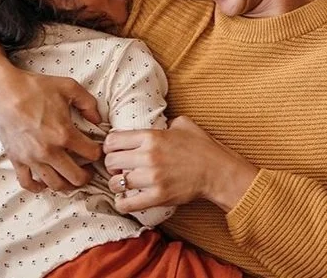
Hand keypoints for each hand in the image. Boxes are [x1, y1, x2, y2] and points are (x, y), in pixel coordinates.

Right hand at [0, 63, 103, 192]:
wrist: (3, 92)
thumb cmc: (35, 88)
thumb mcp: (69, 87)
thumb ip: (88, 102)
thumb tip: (98, 119)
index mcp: (64, 134)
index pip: (91, 154)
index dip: (98, 153)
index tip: (97, 151)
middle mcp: (49, 151)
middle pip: (75, 177)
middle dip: (86, 176)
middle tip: (89, 170)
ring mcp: (32, 158)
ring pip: (55, 185)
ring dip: (67, 185)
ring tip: (71, 177)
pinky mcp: (17, 160)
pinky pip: (28, 183)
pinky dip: (39, 188)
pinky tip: (45, 183)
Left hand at [103, 116, 258, 212]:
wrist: (217, 171)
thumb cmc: (201, 146)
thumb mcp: (182, 123)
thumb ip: (164, 122)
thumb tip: (155, 122)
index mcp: (151, 137)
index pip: (113, 140)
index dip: (109, 146)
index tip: (114, 150)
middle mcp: (148, 156)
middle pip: (110, 162)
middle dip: (111, 165)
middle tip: (118, 167)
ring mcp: (152, 178)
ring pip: (116, 183)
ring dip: (116, 184)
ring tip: (122, 183)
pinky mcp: (158, 196)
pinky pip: (128, 204)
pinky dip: (122, 203)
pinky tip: (124, 200)